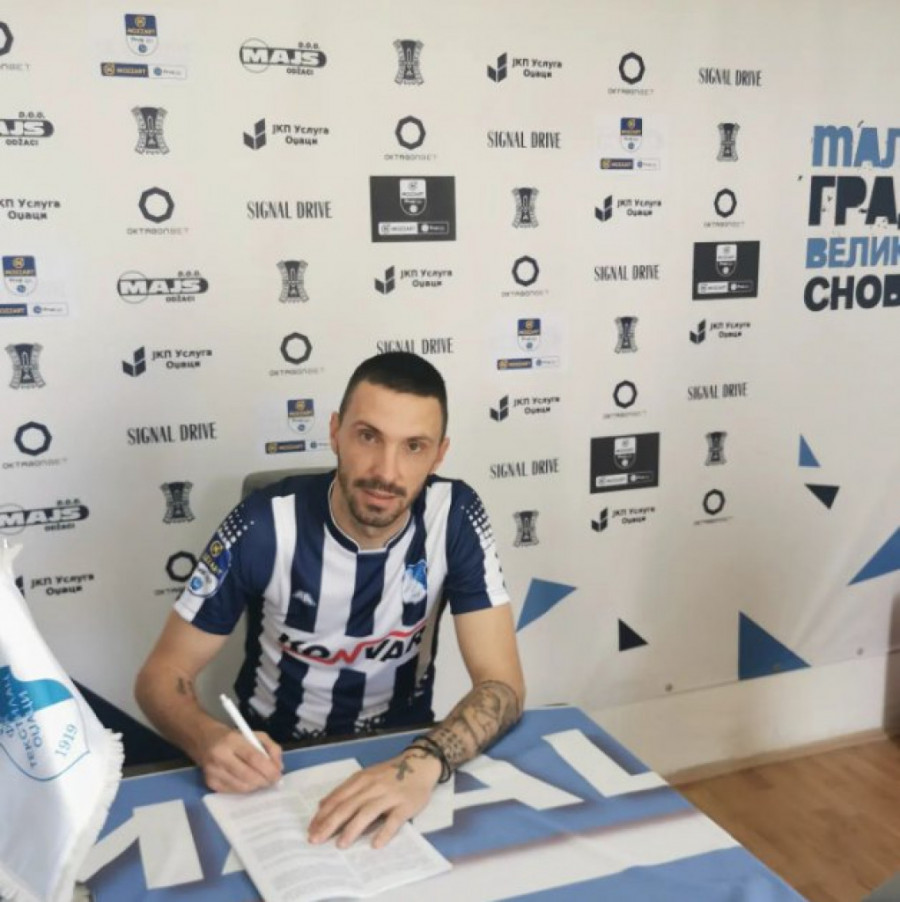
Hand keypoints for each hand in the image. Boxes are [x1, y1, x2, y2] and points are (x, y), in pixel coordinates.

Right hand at [195, 721, 282, 792]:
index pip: (253, 757)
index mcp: (232, 740)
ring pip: (241, 786)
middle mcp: (220, 756)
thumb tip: (279, 767)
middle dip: (264, 781)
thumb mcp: (253, 734)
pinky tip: (249, 783)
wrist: (202, 739)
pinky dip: (245, 789)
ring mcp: (213, 771)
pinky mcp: (209, 783)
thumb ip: (270, 747)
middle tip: (273, 782)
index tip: (278, 776)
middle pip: (247, 775)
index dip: (268, 769)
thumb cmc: (232, 736)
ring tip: (262, 781)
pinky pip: (233, 791)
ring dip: (256, 786)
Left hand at [308, 748, 441, 848]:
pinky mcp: (405, 805)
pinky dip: (384, 832)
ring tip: (341, 844)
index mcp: (361, 780)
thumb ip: (346, 790)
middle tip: (316, 840)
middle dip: (330, 824)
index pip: (338, 798)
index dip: (323, 814)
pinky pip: (394, 820)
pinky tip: (375, 844)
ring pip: (368, 812)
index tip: (310, 830)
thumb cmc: (390, 774)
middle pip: (348, 806)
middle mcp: (372, 786)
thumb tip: (322, 805)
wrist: (420, 764)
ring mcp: (389, 795)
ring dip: (353, 828)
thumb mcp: (365, 776)